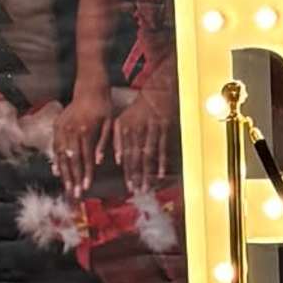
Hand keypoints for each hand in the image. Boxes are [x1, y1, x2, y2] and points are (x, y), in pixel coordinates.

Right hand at [55, 94, 110, 182]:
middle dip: (73, 179)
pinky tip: (57, 172)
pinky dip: (56, 161)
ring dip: (64, 174)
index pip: (85, 158)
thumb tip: (99, 162)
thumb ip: (104, 143)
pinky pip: (55, 147)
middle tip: (74, 195)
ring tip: (66, 188)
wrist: (89, 89)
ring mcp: (62, 129)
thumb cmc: (104, 108)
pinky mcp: (57, 126)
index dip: (85, 174)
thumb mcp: (110, 124)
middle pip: (71, 160)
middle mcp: (72, 131)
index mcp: (87, 131)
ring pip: (61, 156)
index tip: (86, 188)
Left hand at [118, 67, 176, 186]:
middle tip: (137, 191)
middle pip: (136, 157)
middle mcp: (137, 129)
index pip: (124, 154)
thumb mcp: (122, 121)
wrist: (157, 91)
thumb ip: (117, 140)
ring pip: (149, 154)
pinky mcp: (165, 127)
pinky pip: (163, 147)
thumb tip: (117, 161)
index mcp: (125, 129)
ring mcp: (152, 129)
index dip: (126, 171)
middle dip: (136, 176)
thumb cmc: (138, 110)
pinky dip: (162, 161)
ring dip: (148, 172)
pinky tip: (161, 174)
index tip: (128, 186)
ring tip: (147, 187)